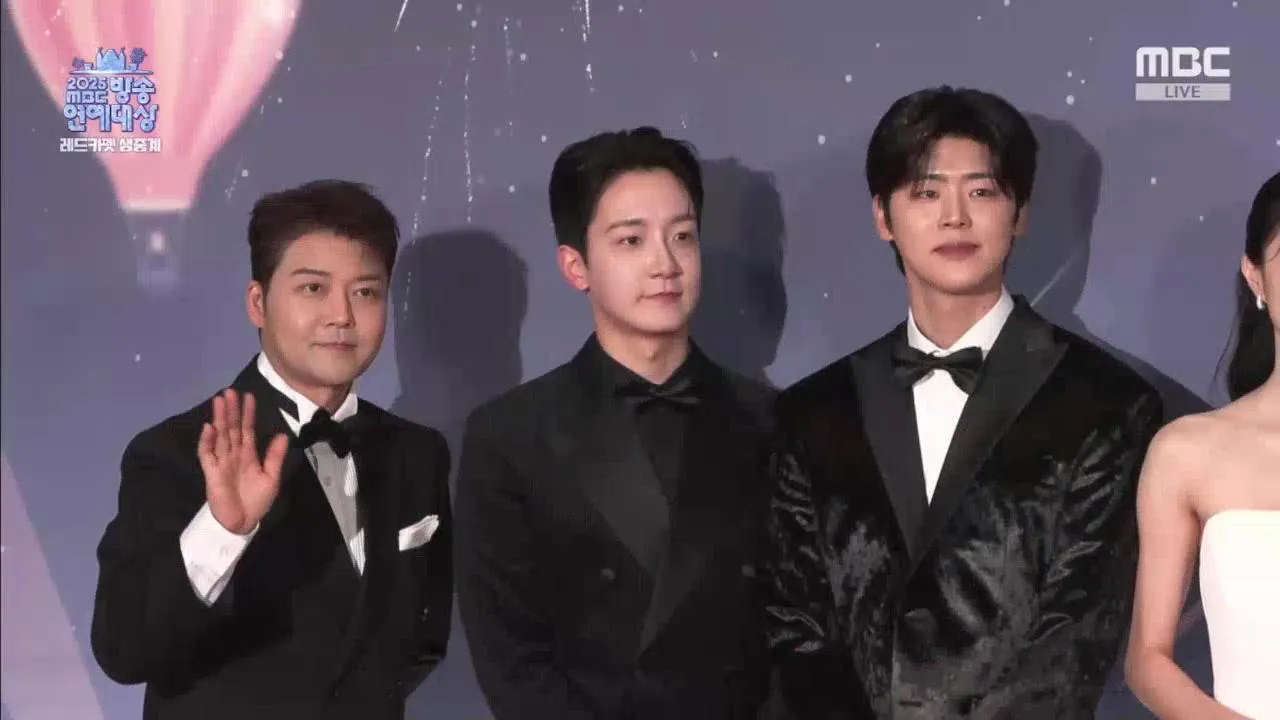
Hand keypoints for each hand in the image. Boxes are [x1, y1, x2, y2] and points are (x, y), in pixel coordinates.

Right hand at [197, 389, 289, 534]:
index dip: (248, 414)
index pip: (247, 429)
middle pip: (232, 428)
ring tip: (219, 401)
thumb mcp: (271, 477)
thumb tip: (282, 434)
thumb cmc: (256, 501)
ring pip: (220, 436)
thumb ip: (275, 456)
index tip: (249, 396)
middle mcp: (233, 454)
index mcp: (248, 455)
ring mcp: (221, 462)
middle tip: (229, 391)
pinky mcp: (211, 473)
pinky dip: (207, 441)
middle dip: (231, 410)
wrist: (242, 523)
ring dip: (220, 418)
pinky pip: (207, 454)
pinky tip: (209, 428)